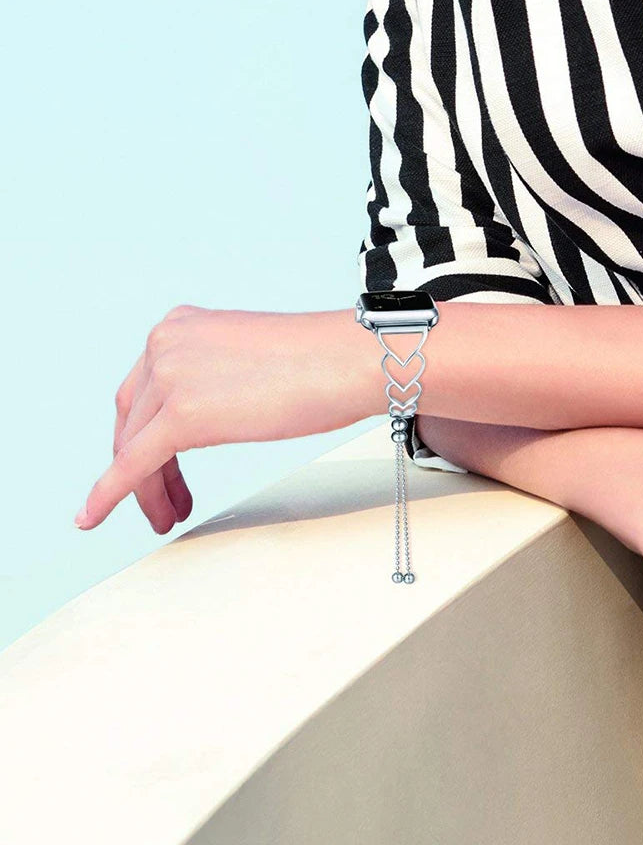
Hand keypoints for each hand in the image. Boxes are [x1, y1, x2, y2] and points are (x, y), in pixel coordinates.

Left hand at [76, 305, 380, 531]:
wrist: (348, 361)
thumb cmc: (323, 364)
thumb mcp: (251, 360)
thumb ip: (218, 378)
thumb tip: (218, 410)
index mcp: (180, 326)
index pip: (145, 389)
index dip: (146, 434)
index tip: (158, 465)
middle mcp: (164, 343)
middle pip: (133, 418)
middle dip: (143, 466)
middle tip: (163, 500)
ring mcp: (169, 376)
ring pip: (134, 446)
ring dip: (145, 489)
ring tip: (164, 518)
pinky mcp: (180, 415)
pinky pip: (133, 465)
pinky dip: (109, 494)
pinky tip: (92, 517)